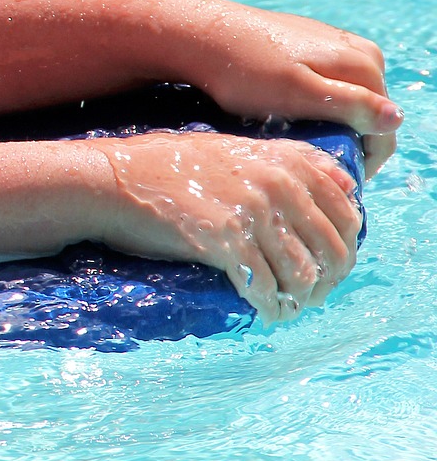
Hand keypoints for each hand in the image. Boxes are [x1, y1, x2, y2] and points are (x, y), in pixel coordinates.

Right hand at [92, 132, 362, 320]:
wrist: (112, 180)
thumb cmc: (164, 165)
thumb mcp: (233, 149)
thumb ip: (289, 161)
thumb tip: (348, 186)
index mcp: (284, 160)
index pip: (346, 211)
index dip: (346, 245)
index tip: (332, 264)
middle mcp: (277, 184)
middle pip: (332, 247)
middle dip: (329, 279)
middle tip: (312, 295)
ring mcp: (253, 213)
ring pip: (304, 274)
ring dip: (300, 298)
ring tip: (288, 306)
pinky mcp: (227, 243)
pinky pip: (266, 287)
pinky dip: (271, 307)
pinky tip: (264, 312)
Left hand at [172, 0, 400, 177]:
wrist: (199, 34)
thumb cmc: (246, 71)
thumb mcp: (298, 94)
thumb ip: (349, 104)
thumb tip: (396, 118)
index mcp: (364, 64)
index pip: (384, 128)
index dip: (364, 160)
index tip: (332, 178)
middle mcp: (358, 50)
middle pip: (369, 111)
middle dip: (348, 140)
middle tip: (310, 160)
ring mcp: (333, 43)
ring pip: (347, 97)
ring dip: (331, 122)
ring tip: (297, 139)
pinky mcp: (307, 42)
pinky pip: (326, 82)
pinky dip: (315, 103)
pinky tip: (286, 112)